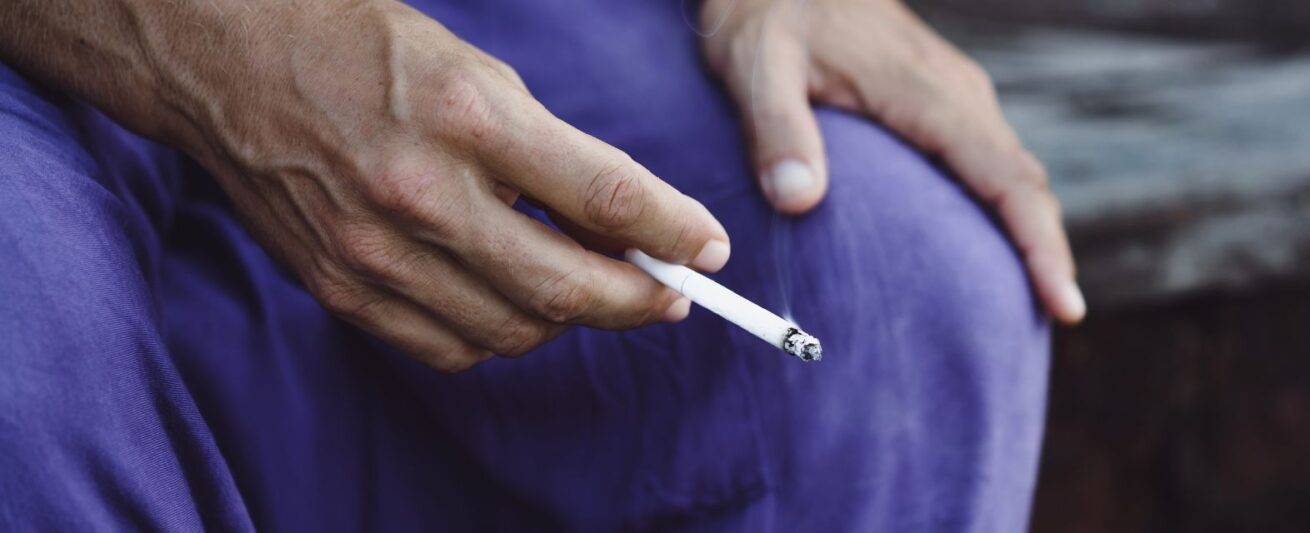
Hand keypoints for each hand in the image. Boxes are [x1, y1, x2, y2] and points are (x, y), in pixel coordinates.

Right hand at [0, 0, 730, 370]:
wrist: (230, 63)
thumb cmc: (368, 51)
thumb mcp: (478, 74)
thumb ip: (552, 154)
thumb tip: (624, 224)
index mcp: (467, 116)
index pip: (603, 194)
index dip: (672, 231)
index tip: (709, 249)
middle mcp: (422, 191)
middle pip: (566, 285)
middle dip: (639, 299)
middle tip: (671, 293)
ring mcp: (376, 250)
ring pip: (513, 328)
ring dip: (571, 320)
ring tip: (594, 293)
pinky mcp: (342, 288)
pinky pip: (448, 347)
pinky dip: (500, 337)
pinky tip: (518, 306)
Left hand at [701, 0, 1086, 322]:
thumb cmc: (765, 11)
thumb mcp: (756, 64)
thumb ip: (777, 130)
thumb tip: (801, 200)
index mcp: (926, 92)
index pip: (1005, 178)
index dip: (1040, 244)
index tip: (1064, 303)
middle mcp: (956, 93)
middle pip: (1025, 182)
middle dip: (1048, 252)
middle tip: (1058, 319)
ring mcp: (952, 94)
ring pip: (1012, 171)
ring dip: (1030, 230)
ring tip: (1035, 298)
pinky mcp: (937, 99)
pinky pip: (987, 159)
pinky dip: (1003, 206)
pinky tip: (988, 247)